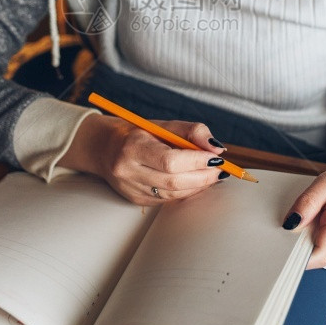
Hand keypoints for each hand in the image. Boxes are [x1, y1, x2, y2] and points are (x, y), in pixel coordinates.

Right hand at [61, 113, 225, 204]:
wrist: (105, 148)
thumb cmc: (138, 133)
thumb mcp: (163, 125)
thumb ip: (191, 132)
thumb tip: (216, 148)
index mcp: (132, 147)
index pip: (169, 161)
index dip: (196, 161)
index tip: (216, 158)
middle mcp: (127, 170)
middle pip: (173, 182)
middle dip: (202, 177)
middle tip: (220, 169)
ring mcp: (130, 189)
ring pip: (172, 194)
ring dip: (197, 186)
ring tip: (211, 174)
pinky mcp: (136, 200)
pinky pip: (167, 200)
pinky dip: (185, 191)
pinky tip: (195, 182)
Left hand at [283, 157, 325, 268]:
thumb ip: (309, 201)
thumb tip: (290, 224)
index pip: (317, 254)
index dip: (295, 252)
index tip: (282, 240)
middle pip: (312, 250)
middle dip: (301, 233)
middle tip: (306, 209)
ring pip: (317, 248)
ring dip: (312, 231)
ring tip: (323, 209)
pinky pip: (325, 245)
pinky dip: (321, 232)